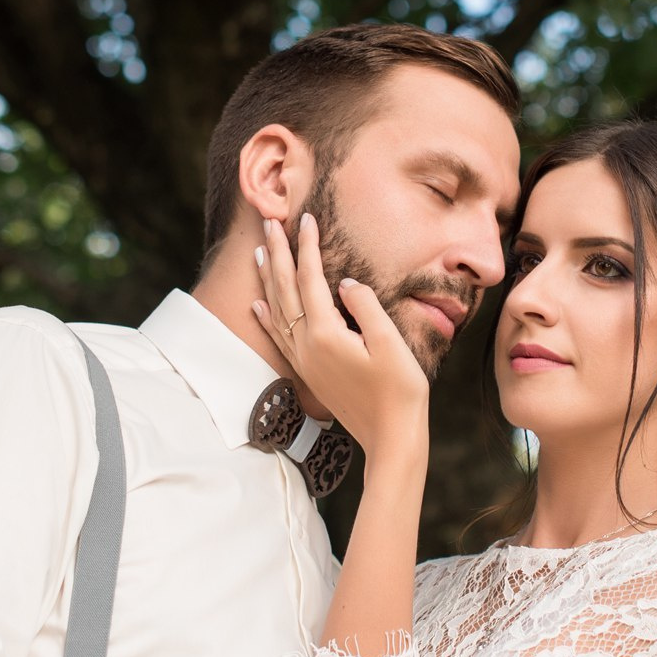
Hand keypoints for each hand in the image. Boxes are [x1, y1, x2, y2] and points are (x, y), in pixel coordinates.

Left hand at [253, 213, 427, 464]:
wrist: (390, 437)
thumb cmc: (399, 391)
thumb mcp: (391, 343)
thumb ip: (366, 307)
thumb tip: (346, 283)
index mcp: (326, 334)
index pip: (310, 278)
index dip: (308, 247)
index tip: (307, 218)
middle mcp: (306, 345)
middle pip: (284, 289)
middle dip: (277, 253)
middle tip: (270, 222)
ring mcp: (304, 360)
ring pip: (276, 310)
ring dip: (266, 278)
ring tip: (259, 250)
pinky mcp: (307, 372)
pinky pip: (277, 337)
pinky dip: (265, 317)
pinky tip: (258, 305)